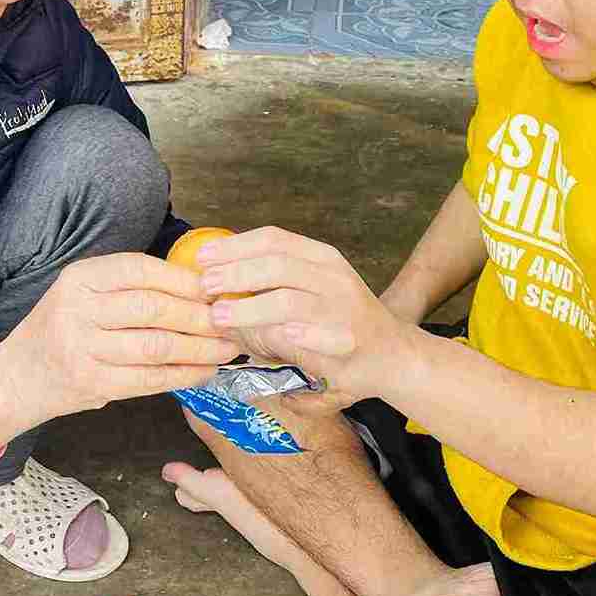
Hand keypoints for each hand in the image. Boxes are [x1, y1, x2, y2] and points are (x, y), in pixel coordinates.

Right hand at [0, 253, 240, 458]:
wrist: (15, 378)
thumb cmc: (62, 330)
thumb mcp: (83, 294)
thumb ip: (129, 287)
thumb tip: (198, 283)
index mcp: (79, 278)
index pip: (140, 270)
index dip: (183, 279)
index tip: (216, 286)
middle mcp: (77, 309)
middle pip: (153, 308)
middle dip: (200, 315)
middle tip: (231, 319)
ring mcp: (82, 349)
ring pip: (156, 346)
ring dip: (199, 348)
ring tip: (227, 347)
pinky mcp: (91, 384)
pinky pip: (149, 379)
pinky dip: (183, 375)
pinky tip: (204, 371)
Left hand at [194, 227, 416, 402]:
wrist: (392, 356)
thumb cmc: (339, 323)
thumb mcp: (309, 291)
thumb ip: (270, 284)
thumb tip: (216, 284)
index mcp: (320, 258)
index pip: (274, 240)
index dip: (235, 247)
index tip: (202, 258)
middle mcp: (333, 276)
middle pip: (277, 265)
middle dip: (236, 273)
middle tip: (205, 287)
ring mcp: (343, 307)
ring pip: (289, 300)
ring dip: (250, 308)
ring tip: (220, 317)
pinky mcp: (350, 340)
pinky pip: (319, 335)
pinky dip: (297, 335)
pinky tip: (276, 338)